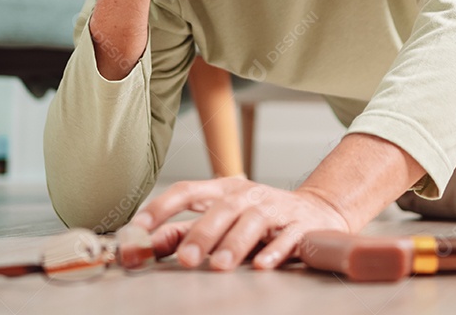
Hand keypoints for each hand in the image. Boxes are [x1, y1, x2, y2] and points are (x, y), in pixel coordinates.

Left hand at [119, 177, 349, 270]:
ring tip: (220, 265)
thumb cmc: (259, 217)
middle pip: (223, 208)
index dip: (162, 207)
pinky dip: (275, 250)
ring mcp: (276, 209)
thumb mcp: (218, 220)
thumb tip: (141, 247)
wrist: (316, 213)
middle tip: (185, 259)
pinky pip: (288, 237)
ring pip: (254, 221)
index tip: (139, 228)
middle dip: (202, 233)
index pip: (188, 191)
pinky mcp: (300, 226)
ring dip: (235, 242)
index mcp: (223, 191)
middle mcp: (248, 195)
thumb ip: (181, 233)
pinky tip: (262, 264)